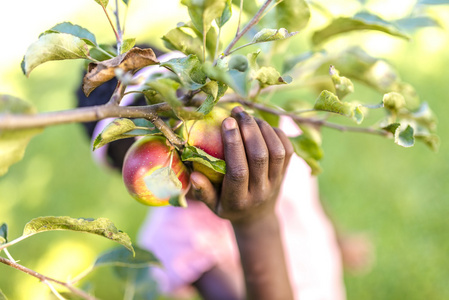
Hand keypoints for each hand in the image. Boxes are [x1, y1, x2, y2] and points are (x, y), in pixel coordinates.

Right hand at [189, 106, 293, 224]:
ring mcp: (276, 182)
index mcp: (239, 199)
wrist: (258, 218)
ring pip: (276, 151)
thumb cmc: (229, 206)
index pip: (238, 170)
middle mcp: (260, 191)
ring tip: (248, 116)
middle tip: (237, 112)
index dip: (233, 144)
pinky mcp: (286, 173)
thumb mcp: (213, 205)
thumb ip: (203, 191)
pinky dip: (277, 133)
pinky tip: (262, 124)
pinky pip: (287, 150)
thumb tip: (193, 175)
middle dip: (249, 130)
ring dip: (263, 128)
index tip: (226, 122)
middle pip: (259, 156)